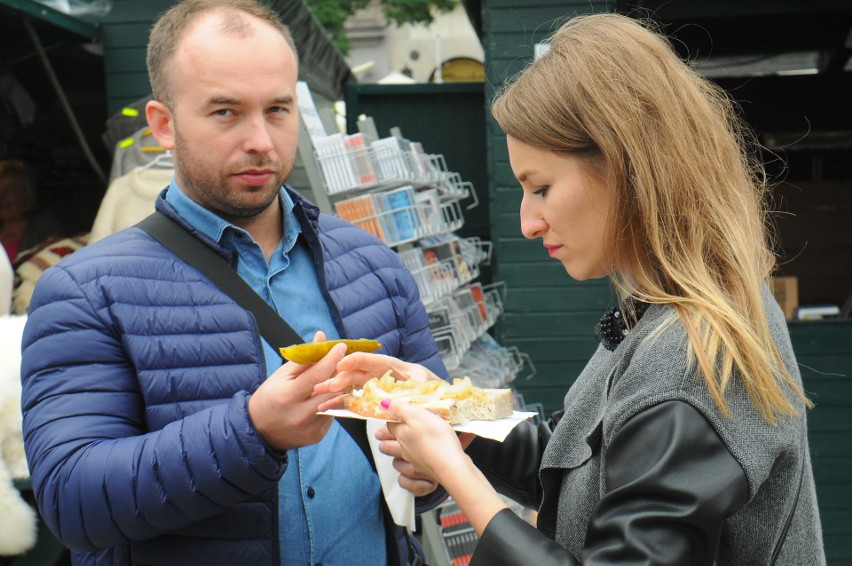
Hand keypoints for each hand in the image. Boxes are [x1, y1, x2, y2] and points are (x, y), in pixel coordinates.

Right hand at [248, 331, 343, 450]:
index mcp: (287, 396)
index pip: (316, 375)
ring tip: (337, 376)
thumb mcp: (281, 375)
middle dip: (340, 372)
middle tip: (345, 360)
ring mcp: (310, 428)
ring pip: (334, 402)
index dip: (331, 359)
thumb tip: (322, 337)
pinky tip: (326, 396)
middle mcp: (300, 415)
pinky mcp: (318, 436)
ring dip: (338, 387)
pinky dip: (331, 402)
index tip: (341, 346)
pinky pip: (332, 414)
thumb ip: (304, 358)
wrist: (260, 431)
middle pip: (330, 389)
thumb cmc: (270, 397)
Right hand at [314, 353, 440, 410]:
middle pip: (363, 374)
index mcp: (404, 370)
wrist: (457, 418)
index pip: (377, 361)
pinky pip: (364, 402)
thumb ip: (409, 394)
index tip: (341, 364)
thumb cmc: (446, 402)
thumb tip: (386, 400)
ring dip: (341, 392)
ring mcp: (387, 391)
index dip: (358, 360)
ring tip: (323, 397)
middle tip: (325, 386)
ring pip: (359, 388)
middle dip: (342, 378)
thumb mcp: (430, 394)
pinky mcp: (385, 405)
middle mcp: (392, 378)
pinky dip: (349, 404)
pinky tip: (335, 407)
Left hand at [374, 399, 468, 486]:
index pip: (390, 427)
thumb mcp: (418, 416)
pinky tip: (409, 478)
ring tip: (396, 459)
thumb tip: (382, 403)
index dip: (388, 423)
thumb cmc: (436, 438)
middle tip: (381, 444)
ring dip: (398, 462)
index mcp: (403, 436)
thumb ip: (400, 409)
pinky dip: (408, 482)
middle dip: (386, 445)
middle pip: (391, 449)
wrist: (452, 466)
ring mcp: (416, 466)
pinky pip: (412, 484)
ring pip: (400, 465)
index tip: (385, 424)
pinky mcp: (428, 477)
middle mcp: (406, 452)